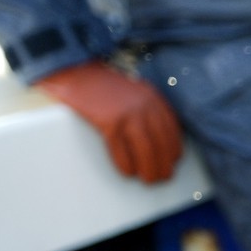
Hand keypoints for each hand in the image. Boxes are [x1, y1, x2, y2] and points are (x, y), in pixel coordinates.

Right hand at [36, 62, 184, 182]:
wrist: (76, 70)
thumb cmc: (102, 83)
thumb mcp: (134, 90)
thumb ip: (147, 107)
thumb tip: (156, 136)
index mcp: (153, 98)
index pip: (171, 129)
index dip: (174, 148)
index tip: (174, 161)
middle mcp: (144, 106)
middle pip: (161, 142)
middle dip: (165, 163)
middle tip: (164, 177)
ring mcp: (127, 114)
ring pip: (145, 149)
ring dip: (149, 168)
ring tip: (150, 180)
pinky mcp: (109, 121)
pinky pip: (121, 149)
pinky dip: (125, 164)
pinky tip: (128, 172)